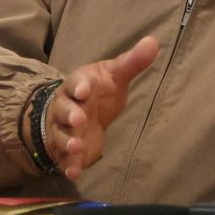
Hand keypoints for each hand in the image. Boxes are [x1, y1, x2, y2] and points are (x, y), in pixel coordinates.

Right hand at [41, 37, 159, 178]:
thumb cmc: (98, 92)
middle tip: (79, 118)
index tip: (85, 90)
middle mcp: (66, 107)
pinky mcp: (66, 149)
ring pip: (61, 134)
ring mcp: (64, 129)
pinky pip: (64, 157)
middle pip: (64, 109)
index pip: (75, 82)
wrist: (77, 112)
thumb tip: (154, 41)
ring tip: (76, 146)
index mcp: (78, 85)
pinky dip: (68, 165)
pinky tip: (73, 173)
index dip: (79, 86)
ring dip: (67, 141)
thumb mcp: (115, 76)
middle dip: (70, 114)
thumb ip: (132, 62)